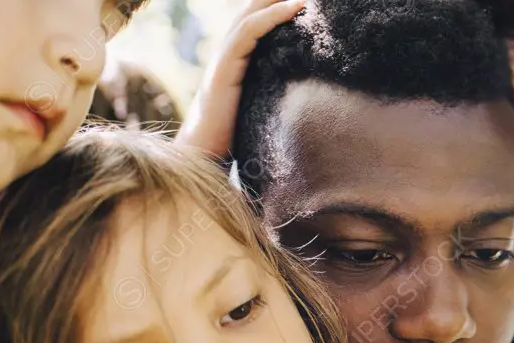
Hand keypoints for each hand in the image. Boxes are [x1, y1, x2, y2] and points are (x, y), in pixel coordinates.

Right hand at [177, 0, 305, 156]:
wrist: (205, 156)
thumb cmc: (234, 141)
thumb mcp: (261, 111)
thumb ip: (273, 98)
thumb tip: (308, 102)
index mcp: (236, 61)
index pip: (257, 22)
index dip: (276, 5)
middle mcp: (227, 54)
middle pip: (252, 11)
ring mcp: (223, 59)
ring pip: (250, 14)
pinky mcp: (224, 68)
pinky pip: (249, 32)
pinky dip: (272, 16)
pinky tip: (295, 7)